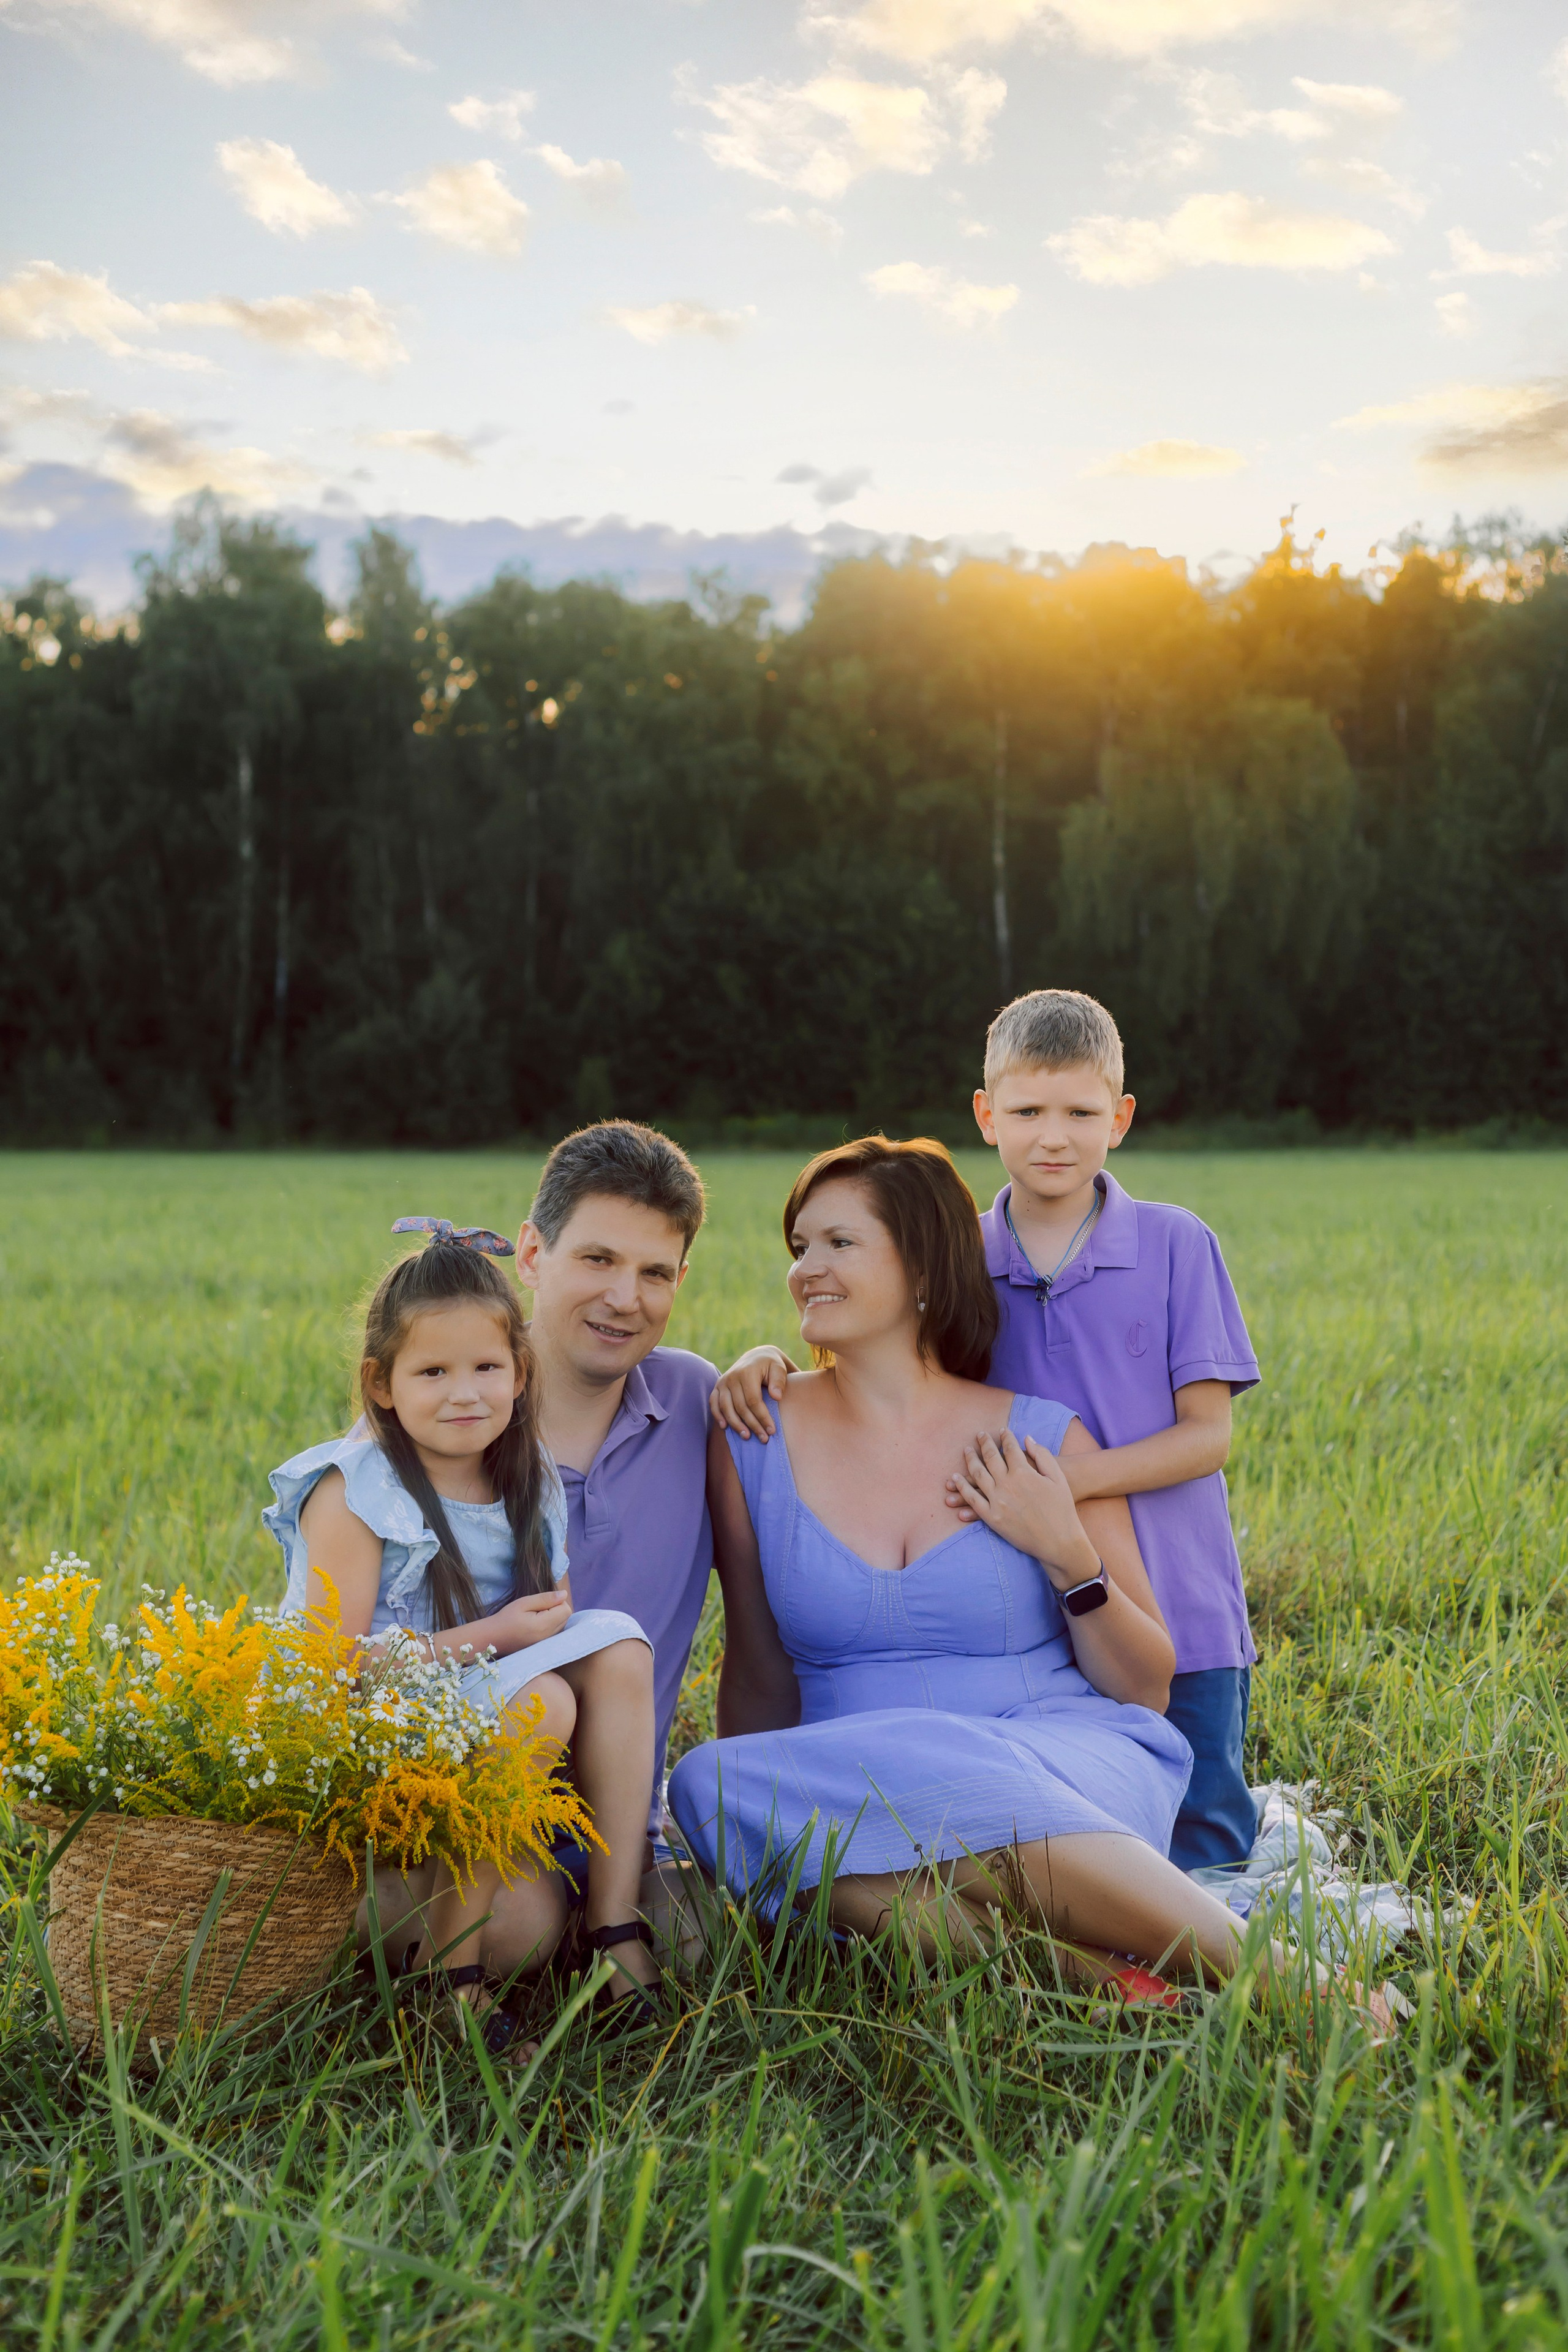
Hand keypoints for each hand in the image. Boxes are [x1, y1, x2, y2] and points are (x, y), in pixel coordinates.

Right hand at [494, 1589, 572, 1650]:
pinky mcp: (544, 1646)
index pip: (566, 1609)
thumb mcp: (524, 1603)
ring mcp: (547, 1644)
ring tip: (534, 1618)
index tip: (540, 1603)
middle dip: (556, 1608)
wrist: (493, 1638)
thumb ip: (545, 1598)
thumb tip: (565, 1594)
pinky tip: (535, 1625)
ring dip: (553, 1617)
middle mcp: (549, 1637)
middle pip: (565, 1616)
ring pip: (562, 1623)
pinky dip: (550, 1625)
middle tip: (536, 1610)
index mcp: (544, 1626)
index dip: (556, 1601)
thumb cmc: (506, 1618)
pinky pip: (556, 1631)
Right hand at [710, 1346, 794, 1440]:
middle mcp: (731, 1377)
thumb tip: (777, 1397)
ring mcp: (722, 1382)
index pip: (753, 1400)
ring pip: (726, 1408)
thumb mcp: (779, 1368)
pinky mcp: (717, 1387)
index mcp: (747, 1372)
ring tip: (747, 1437)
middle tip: (763, 1438)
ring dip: (735, 1424)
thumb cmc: (771, 1366)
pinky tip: (725, 1427)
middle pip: (740, 1407)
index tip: (772, 1430)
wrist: (756, 1357)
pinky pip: (713, 1403)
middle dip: (752, 1424)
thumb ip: (779, 1381)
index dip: (762, 1417)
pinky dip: (717, 1415)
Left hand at [950, 1430, 1100, 1590]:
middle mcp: (1007, 1484)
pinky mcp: (992, 1518)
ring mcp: (997, 1501)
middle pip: (990, 1458)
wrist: (1059, 1540)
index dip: (1005, 1437)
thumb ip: (1042, 1455)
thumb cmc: (1062, 1508)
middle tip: (979, 1435)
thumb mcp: (1057, 1477)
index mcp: (1024, 1472)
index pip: (1010, 1448)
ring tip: (966, 1451)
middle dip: (984, 1443)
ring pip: (977, 1475)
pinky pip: (973, 1500)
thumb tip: (1028, 1438)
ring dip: (970, 1460)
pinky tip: (956, 1479)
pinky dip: (963, 1488)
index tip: (1001, 1431)